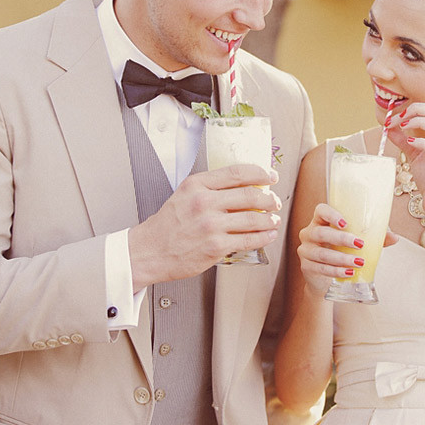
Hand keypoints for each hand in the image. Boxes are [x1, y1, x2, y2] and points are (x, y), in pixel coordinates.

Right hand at [128, 164, 280, 288]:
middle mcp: (205, 202)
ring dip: (270, 219)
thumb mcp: (184, 194)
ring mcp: (211, 225)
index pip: (237, 173)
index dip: (260, 173)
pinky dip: (264, 237)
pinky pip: (249, 239)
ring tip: (274, 219)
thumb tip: (242, 186)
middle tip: (274, 201)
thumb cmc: (167, 225)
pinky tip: (268, 235)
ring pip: (253, 218)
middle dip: (269, 198)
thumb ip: (210, 188)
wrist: (150, 251)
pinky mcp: (216, 246)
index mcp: (197, 185)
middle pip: (250, 194)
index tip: (270, 176)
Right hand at [297, 203, 396, 296]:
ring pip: (321, 253)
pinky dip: (336, 271)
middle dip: (341, 238)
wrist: (325, 279)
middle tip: (360, 244)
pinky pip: (320, 268)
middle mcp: (309, 233)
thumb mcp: (357, 243)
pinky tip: (348, 272)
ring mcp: (306, 250)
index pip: (320, 210)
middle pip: (321, 232)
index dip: (331, 214)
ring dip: (341, 258)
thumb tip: (395, 237)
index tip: (345, 223)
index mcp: (320, 221)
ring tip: (358, 263)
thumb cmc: (342, 252)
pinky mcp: (306, 266)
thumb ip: (375, 238)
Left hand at [385, 102, 424, 213]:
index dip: (413, 108)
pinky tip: (410, 143)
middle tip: (398, 118)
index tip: (394, 116)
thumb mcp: (413, 154)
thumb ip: (402, 140)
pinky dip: (423, 143)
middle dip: (417, 110)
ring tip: (403, 127)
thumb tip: (389, 127)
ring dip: (420, 122)